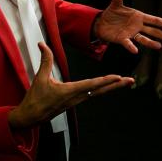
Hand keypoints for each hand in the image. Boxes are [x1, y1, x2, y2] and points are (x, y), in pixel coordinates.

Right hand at [8, 42, 132, 129]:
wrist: (30, 117)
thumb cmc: (35, 99)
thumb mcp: (40, 78)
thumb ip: (45, 60)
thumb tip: (42, 43)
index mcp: (70, 92)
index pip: (91, 85)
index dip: (105, 81)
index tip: (117, 77)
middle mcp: (76, 97)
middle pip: (100, 90)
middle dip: (116, 85)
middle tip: (131, 81)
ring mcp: (77, 101)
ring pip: (98, 93)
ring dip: (112, 87)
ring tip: (125, 82)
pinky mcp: (75, 102)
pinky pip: (92, 95)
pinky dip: (102, 90)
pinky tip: (109, 87)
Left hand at [93, 0, 161, 52]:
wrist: (101, 23)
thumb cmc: (112, 13)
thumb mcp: (116, 4)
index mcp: (139, 17)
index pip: (154, 20)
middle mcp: (137, 26)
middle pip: (154, 31)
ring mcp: (131, 33)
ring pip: (144, 39)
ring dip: (151, 43)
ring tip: (159, 46)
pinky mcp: (122, 39)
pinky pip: (128, 43)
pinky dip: (131, 47)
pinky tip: (135, 50)